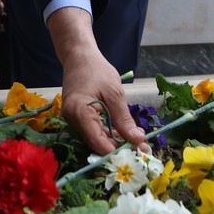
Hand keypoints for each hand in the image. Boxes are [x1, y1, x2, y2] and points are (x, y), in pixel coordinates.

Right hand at [47, 7, 146, 154]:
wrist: (79, 57)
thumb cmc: (96, 70)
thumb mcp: (114, 93)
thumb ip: (124, 119)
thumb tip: (137, 140)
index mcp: (79, 112)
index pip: (96, 140)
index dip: (115, 151)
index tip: (135, 155)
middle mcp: (72, 120)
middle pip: (95, 142)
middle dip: (118, 149)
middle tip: (141, 151)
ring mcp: (73, 121)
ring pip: (96, 139)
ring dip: (115, 143)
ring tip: (138, 145)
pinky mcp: (78, 119)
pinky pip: (94, 131)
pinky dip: (108, 134)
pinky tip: (125, 136)